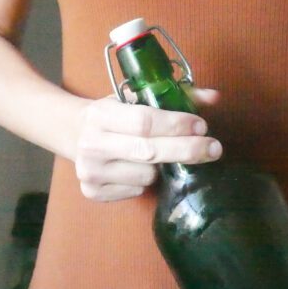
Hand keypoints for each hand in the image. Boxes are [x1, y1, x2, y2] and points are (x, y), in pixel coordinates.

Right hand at [74, 88, 221, 201]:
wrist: (74, 133)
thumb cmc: (114, 114)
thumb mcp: (136, 98)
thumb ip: (174, 96)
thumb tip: (213, 97)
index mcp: (100, 114)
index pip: (144, 122)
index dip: (176, 125)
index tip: (201, 126)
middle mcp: (91, 144)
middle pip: (149, 151)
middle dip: (186, 150)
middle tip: (213, 148)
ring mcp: (90, 171)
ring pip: (146, 175)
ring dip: (161, 167)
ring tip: (154, 155)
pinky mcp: (92, 192)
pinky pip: (136, 190)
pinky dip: (145, 181)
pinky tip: (136, 168)